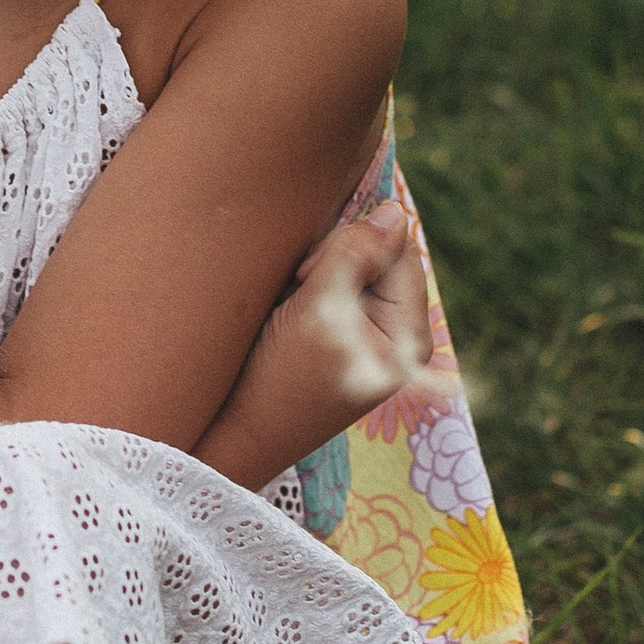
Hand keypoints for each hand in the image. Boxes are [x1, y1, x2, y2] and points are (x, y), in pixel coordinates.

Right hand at [275, 195, 431, 419]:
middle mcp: (396, 335)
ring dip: (316, 271)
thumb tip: (396, 211)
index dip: (356, 243)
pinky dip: (307, 287)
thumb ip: (356, 255)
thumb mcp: (320, 310)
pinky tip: (285, 309)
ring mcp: (367, 336)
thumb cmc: (280, 378)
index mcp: (409, 335)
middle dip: (335, 258)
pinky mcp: (338, 337)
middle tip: (296, 288)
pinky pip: (332, 288)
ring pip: (351, 267)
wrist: (234, 432)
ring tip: (288, 301)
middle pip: (379, 255)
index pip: (400, 249)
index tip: (312, 269)